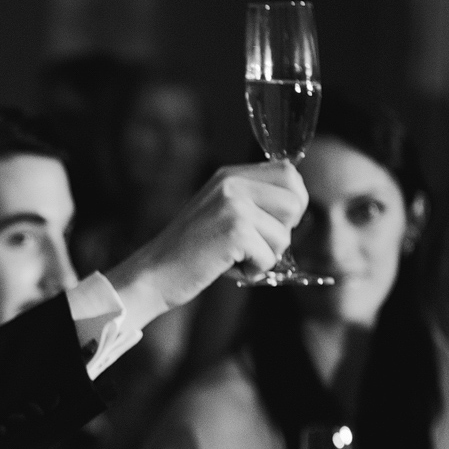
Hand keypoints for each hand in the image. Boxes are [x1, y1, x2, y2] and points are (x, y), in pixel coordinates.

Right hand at [109, 160, 307, 309]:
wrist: (151, 275)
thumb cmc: (188, 252)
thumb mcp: (218, 211)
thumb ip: (251, 200)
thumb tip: (297, 203)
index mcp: (229, 175)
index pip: (289, 173)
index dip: (292, 201)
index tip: (271, 224)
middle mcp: (232, 184)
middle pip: (295, 200)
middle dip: (284, 230)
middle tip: (254, 244)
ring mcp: (233, 206)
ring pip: (285, 234)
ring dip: (266, 255)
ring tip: (234, 258)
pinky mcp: (234, 231)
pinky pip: (270, 257)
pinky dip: (253, 271)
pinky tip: (227, 269)